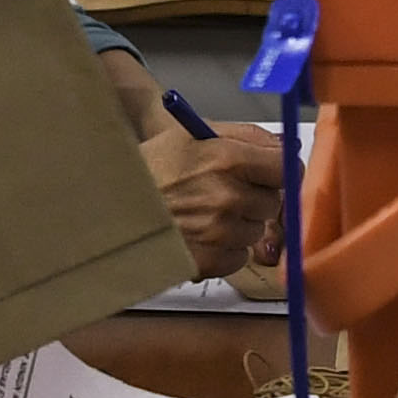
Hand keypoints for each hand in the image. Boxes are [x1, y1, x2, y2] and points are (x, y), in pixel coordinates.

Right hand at [149, 120, 283, 279]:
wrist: (112, 205)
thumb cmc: (152, 167)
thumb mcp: (193, 135)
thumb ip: (245, 137)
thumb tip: (285, 148)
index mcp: (227, 159)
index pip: (285, 168)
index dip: (279, 172)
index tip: (272, 175)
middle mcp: (228, 197)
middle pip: (272, 203)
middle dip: (254, 199)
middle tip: (223, 193)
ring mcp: (219, 233)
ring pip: (256, 232)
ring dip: (238, 225)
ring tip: (204, 214)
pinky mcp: (208, 262)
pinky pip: (238, 257)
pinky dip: (225, 250)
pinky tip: (199, 235)